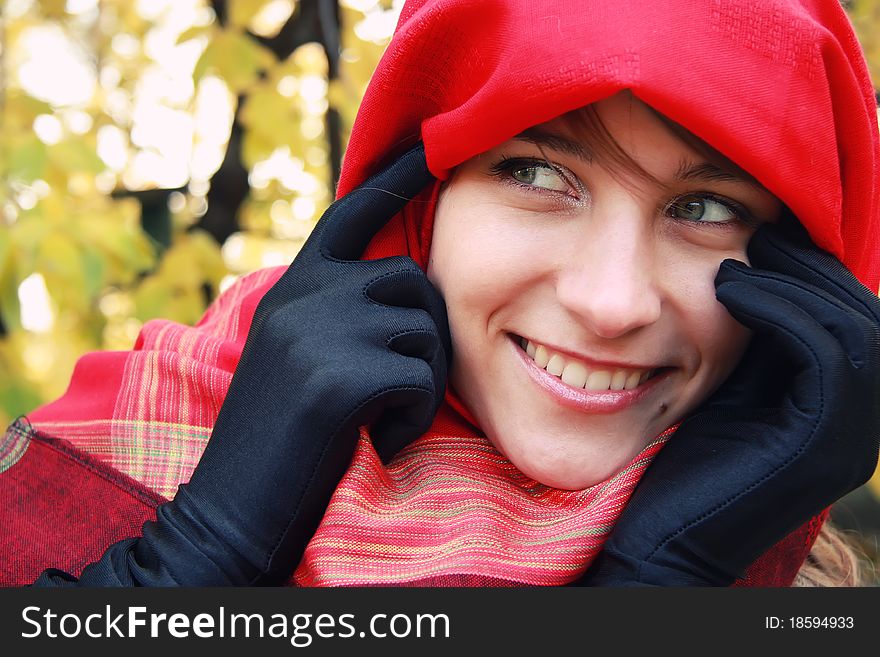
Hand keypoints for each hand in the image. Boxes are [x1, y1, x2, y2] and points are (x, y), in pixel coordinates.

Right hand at [35, 143, 450, 585]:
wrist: (236, 504)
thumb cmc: (284, 433)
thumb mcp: (300, 352)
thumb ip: (336, 308)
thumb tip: (404, 282)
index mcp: (293, 286)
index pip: (351, 214)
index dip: (397, 177)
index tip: (434, 144)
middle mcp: (302, 294)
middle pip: (414, 281)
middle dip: (427, 333)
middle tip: (402, 386)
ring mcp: (315, 331)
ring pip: (426, 329)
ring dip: (424, 378)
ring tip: (381, 415)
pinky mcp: (334, 376)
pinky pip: (420, 381)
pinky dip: (413, 417)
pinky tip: (374, 438)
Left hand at [578, 216, 879, 585]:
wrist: (667, 545)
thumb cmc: (686, 467)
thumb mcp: (732, 394)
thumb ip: (755, 346)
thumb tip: (745, 270)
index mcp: (844, 409)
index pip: (853, 316)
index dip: (814, 272)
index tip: (764, 239)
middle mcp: (864, 424)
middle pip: (867, 315)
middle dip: (813, 268)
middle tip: (759, 236)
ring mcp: (850, 438)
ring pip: (855, 327)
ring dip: (795, 282)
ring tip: (739, 260)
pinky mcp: (819, 444)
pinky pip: (822, 351)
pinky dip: (779, 308)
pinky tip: (730, 288)